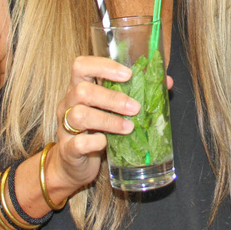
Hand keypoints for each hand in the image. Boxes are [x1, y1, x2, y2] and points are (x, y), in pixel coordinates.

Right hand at [49, 56, 140, 193]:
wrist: (73, 164)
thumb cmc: (96, 130)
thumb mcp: (111, 110)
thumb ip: (134, 93)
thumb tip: (166, 81)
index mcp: (78, 88)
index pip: (81, 66)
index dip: (103, 66)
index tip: (127, 74)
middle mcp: (68, 104)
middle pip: (82, 90)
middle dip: (112, 97)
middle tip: (135, 107)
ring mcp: (64, 127)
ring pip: (78, 115)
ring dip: (108, 120)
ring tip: (129, 127)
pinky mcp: (68, 150)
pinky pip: (79, 143)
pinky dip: (96, 142)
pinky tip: (106, 143)